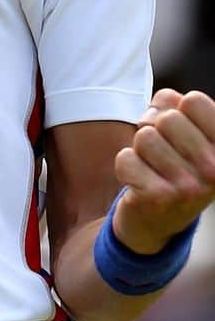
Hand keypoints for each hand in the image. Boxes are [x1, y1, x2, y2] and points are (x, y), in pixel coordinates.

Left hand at [113, 88, 214, 252]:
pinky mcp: (158, 198)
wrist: (159, 219)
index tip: (180, 129)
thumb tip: (159, 107)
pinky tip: (142, 181)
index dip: (176, 108)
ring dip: (141, 149)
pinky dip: (126, 166)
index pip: (195, 101)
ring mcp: (189, 187)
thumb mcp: (185, 131)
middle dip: (155, 129)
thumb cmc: (172, 163)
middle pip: (167, 118)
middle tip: (164, 153)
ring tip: (154, 168)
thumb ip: (173, 106)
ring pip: (144, 136)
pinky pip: (125, 157)